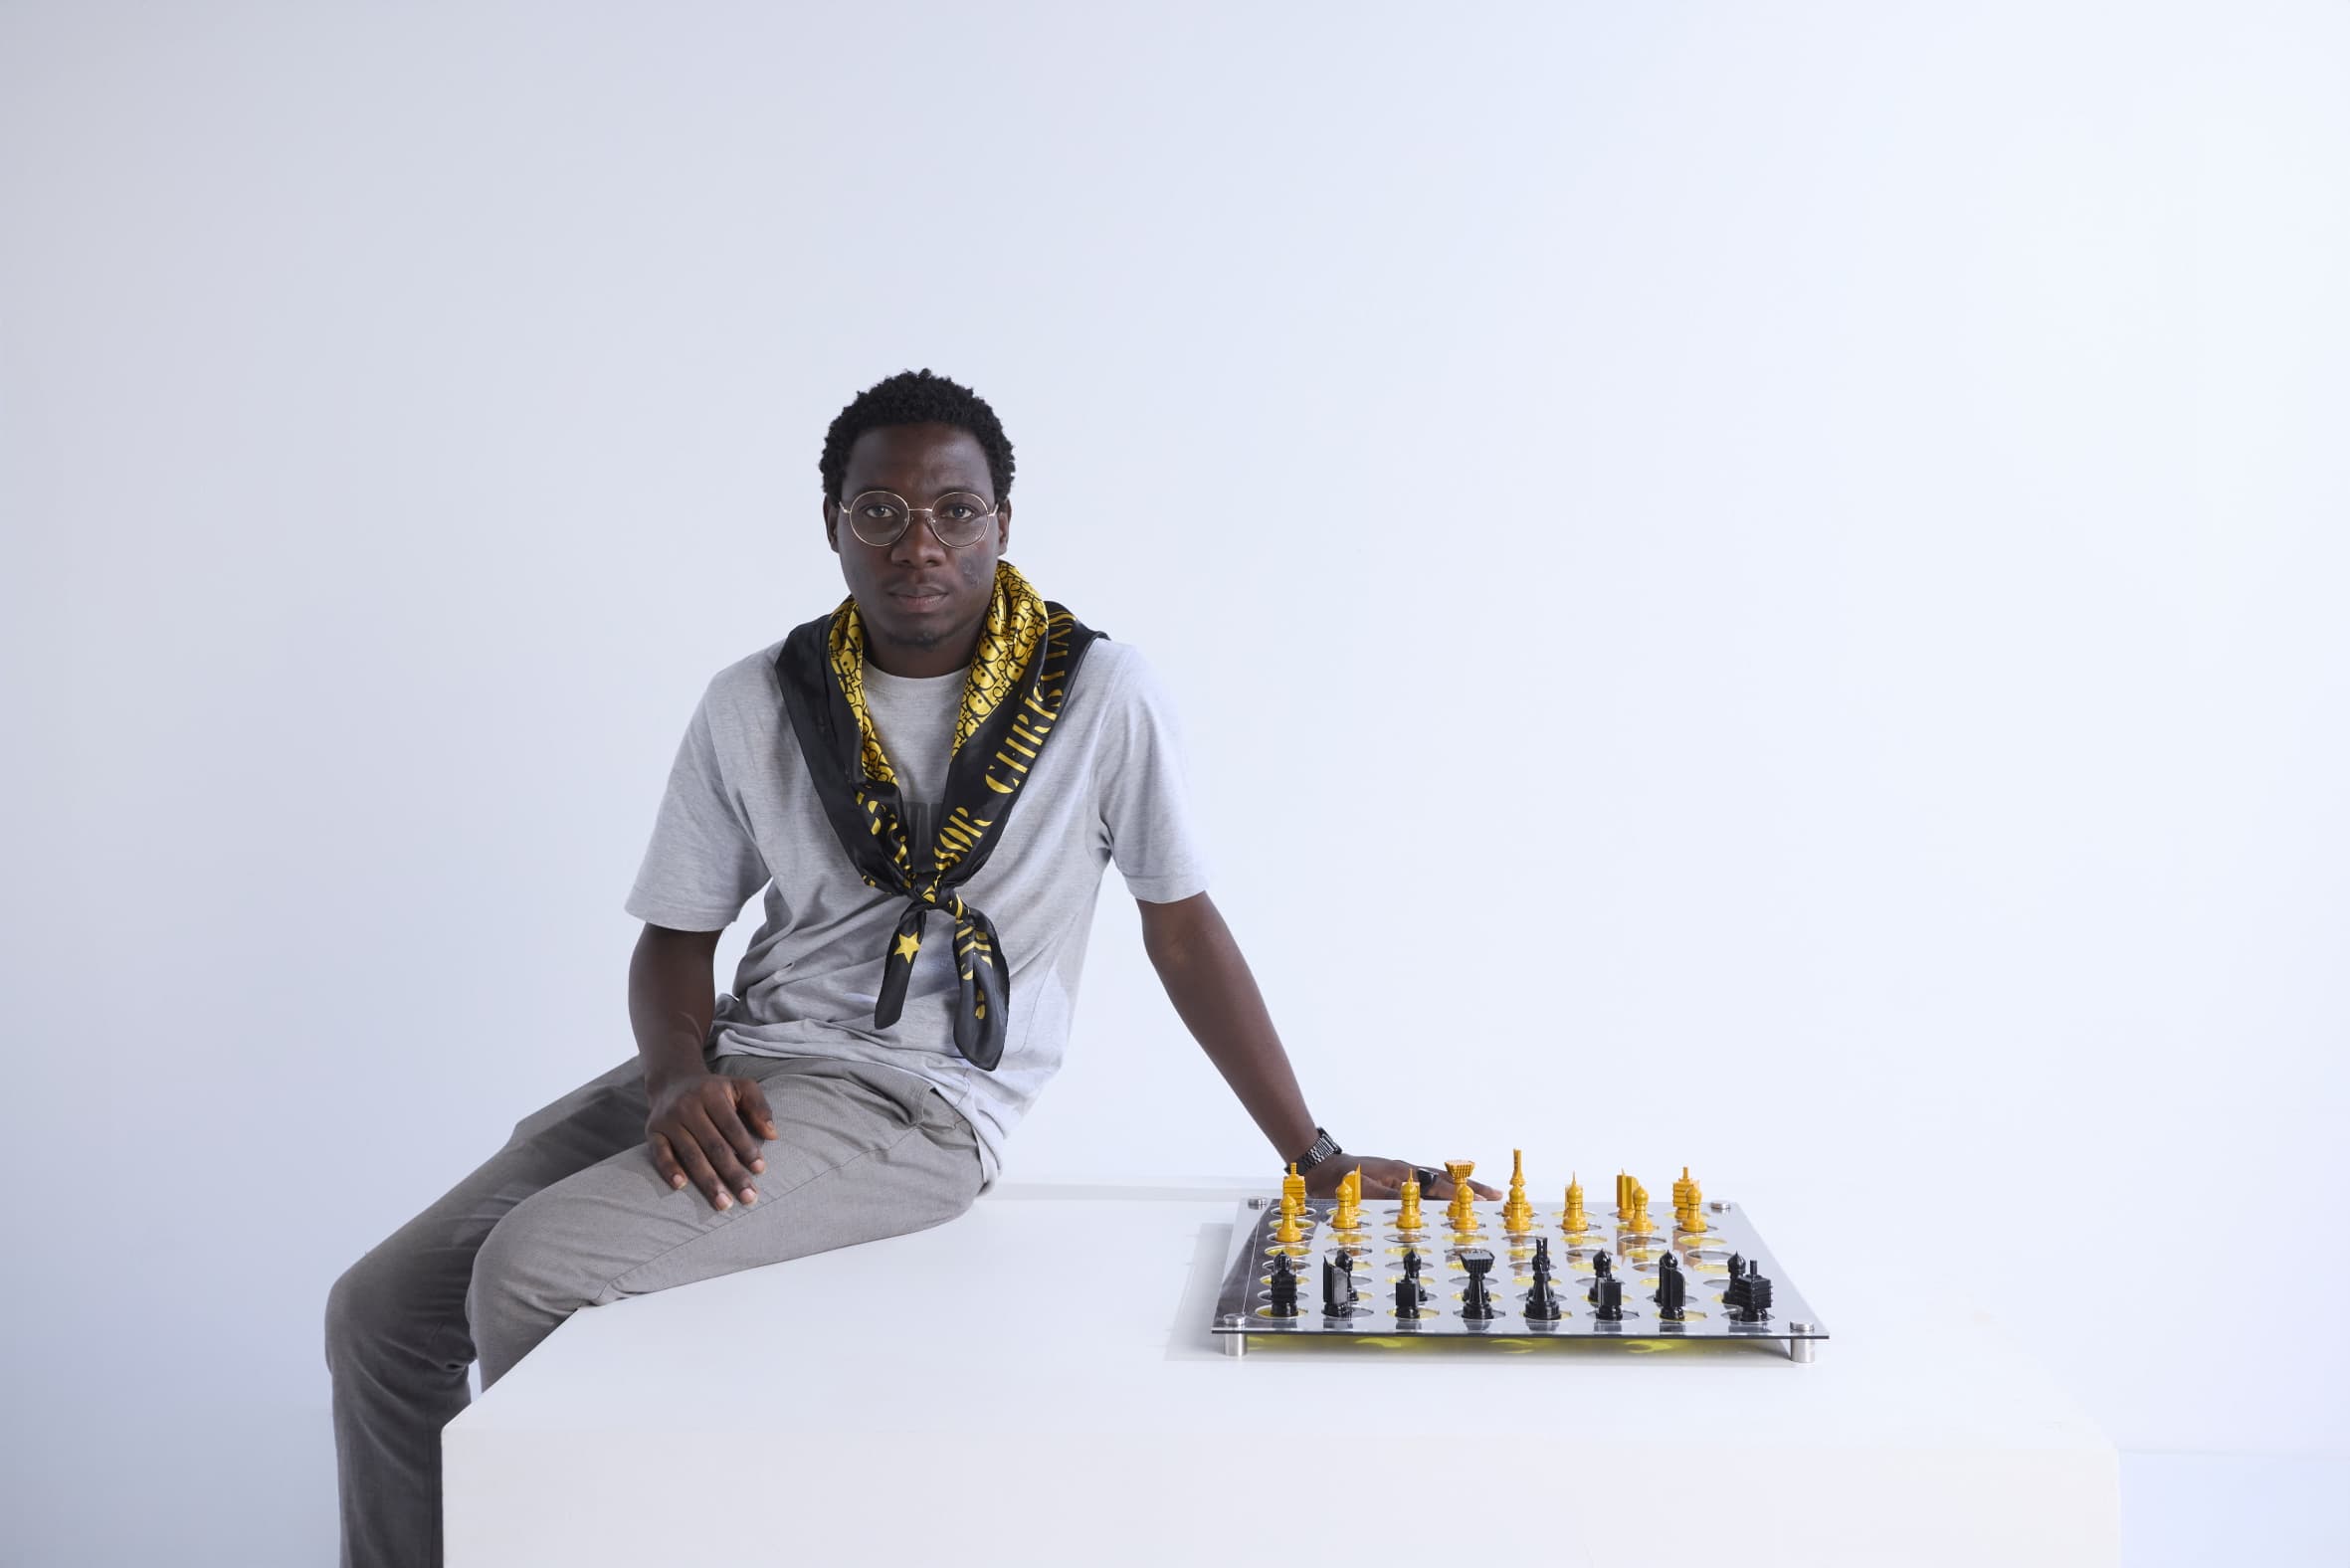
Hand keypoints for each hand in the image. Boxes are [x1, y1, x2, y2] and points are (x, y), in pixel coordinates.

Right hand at [646, 1071, 775, 1210]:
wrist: (672, 1082)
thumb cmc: (714, 1090)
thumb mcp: (740, 1087)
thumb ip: (759, 1106)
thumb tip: (773, 1134)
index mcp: (712, 1094)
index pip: (732, 1126)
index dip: (746, 1148)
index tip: (760, 1170)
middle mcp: (688, 1106)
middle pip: (713, 1145)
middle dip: (732, 1173)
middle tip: (748, 1197)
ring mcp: (668, 1120)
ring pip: (691, 1154)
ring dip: (708, 1181)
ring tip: (723, 1203)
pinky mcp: (652, 1131)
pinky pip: (660, 1153)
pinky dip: (669, 1169)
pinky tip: (681, 1186)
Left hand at [1303, 1155, 1500, 1201]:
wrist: (1321, 1169)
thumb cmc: (1339, 1180)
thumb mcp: (1361, 1190)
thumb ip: (1387, 1197)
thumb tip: (1411, 1204)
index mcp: (1402, 1173)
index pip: (1439, 1186)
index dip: (1462, 1195)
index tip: (1483, 1201)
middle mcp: (1407, 1172)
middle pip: (1446, 1180)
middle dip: (1472, 1188)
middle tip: (1496, 1197)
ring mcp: (1403, 1175)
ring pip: (1439, 1182)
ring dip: (1461, 1189)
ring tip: (1483, 1194)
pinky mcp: (1397, 1180)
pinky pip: (1428, 1185)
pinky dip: (1444, 1191)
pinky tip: (1450, 1197)